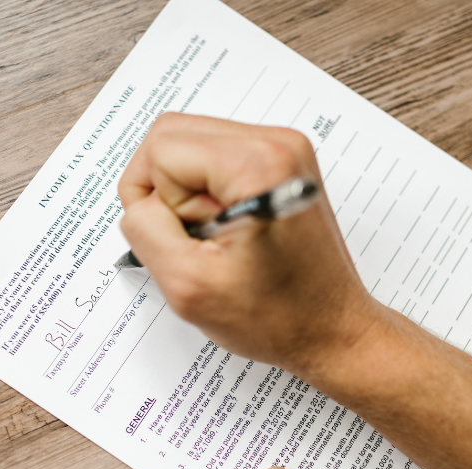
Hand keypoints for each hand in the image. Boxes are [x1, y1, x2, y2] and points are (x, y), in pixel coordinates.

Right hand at [118, 113, 382, 378]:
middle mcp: (277, 142)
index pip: (160, 150)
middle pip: (172, 136)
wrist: (332, 330)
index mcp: (258, 164)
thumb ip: (145, 230)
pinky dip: (207, 196)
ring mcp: (283, 149)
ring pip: (190, 146)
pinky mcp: (281, 162)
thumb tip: (139, 202)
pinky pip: (214, 160)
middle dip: (167, 193)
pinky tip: (231, 232)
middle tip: (201, 239)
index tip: (190, 242)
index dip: (154, 202)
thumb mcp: (189, 285)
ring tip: (219, 239)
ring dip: (187, 196)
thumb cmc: (278, 317)